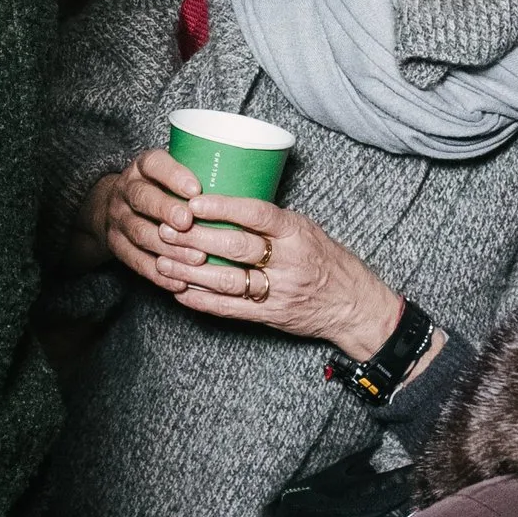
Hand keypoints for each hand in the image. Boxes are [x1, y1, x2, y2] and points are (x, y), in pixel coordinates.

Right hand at [85, 146, 202, 281]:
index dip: (173, 176)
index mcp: (144, 167)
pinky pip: (136, 262)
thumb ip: (200, 176)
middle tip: (189, 222)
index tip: (195, 189)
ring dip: (169, 247)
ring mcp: (118, 219)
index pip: (155, 164)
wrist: (118, 206)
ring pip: (140, 233)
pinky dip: (159, 275)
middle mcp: (127, 190)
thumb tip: (245, 182)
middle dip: (166, 210)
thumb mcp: (174, 173)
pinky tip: (180, 283)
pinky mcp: (117, 246)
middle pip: (142, 198)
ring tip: (196, 257)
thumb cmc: (163, 189)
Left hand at [164, 195, 401, 353]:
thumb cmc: (327, 260)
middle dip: (196, 238)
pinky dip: (203, 301)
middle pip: (236, 247)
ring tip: (163, 261)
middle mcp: (288, 261)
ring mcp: (279, 290)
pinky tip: (180, 292)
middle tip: (166, 229)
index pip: (257, 214)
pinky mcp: (271, 314)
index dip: (224, 208)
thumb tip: (227, 204)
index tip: (194, 202)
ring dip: (191, 272)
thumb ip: (271, 221)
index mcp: (297, 233)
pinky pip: (231, 309)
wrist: (354, 305)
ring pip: (228, 280)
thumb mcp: (306, 230)